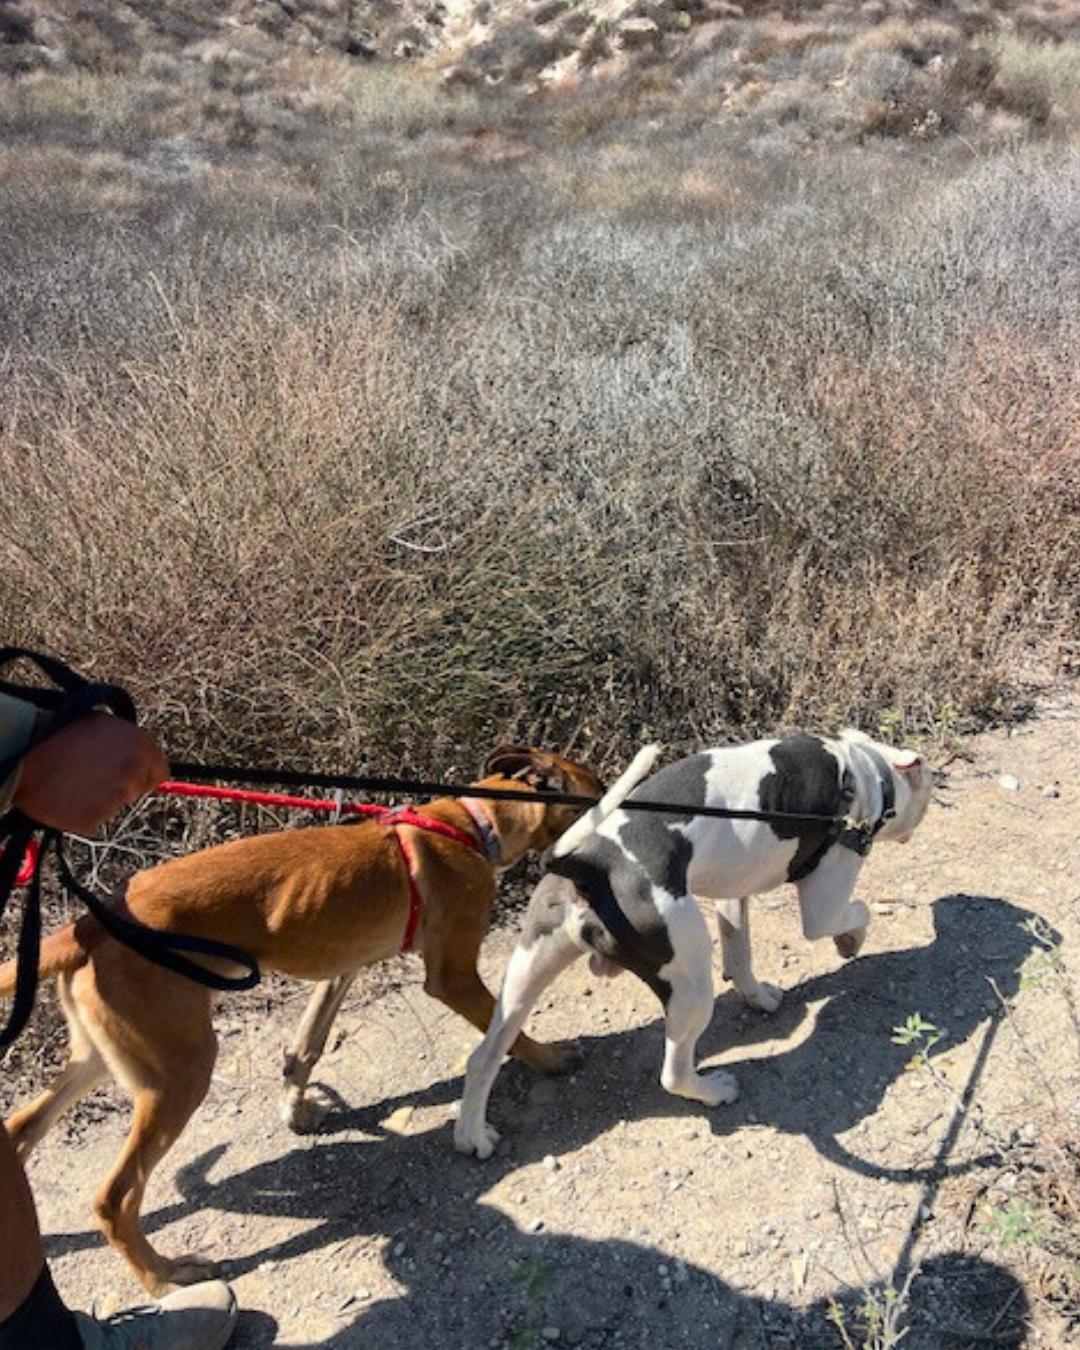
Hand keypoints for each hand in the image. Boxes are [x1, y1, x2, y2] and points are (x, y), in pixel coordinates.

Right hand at [13, 712, 167, 833]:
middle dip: (121, 786)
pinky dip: (82, 813)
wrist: (24, 754)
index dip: (145, 775)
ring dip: (100, 799)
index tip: (130, 776)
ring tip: (74, 781)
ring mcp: (116, 798)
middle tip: (92, 776)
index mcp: (142, 746)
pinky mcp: (95, 819)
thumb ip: (127, 741)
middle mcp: (134, 773)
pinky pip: (93, 820)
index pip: (160, 773)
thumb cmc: (60, 732)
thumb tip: (141, 754)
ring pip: (115, 806)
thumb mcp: (102, 723)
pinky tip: (66, 796)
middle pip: (137, 790)